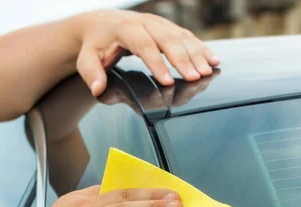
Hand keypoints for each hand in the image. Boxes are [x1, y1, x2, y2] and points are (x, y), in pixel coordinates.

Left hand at [72, 10, 219, 95]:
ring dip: (196, 54)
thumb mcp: (86, 59)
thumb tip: (98, 89)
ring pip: (181, 37)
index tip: (167, 82)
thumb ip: (91, 74)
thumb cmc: (95, 45)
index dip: (157, 64)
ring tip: (207, 72)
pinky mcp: (168, 27)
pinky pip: (187, 36)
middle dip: (183, 60)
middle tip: (194, 78)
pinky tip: (213, 60)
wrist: (101, 24)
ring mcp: (159, 23)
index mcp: (125, 28)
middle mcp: (145, 22)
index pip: (143, 45)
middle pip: (168, 40)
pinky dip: (201, 48)